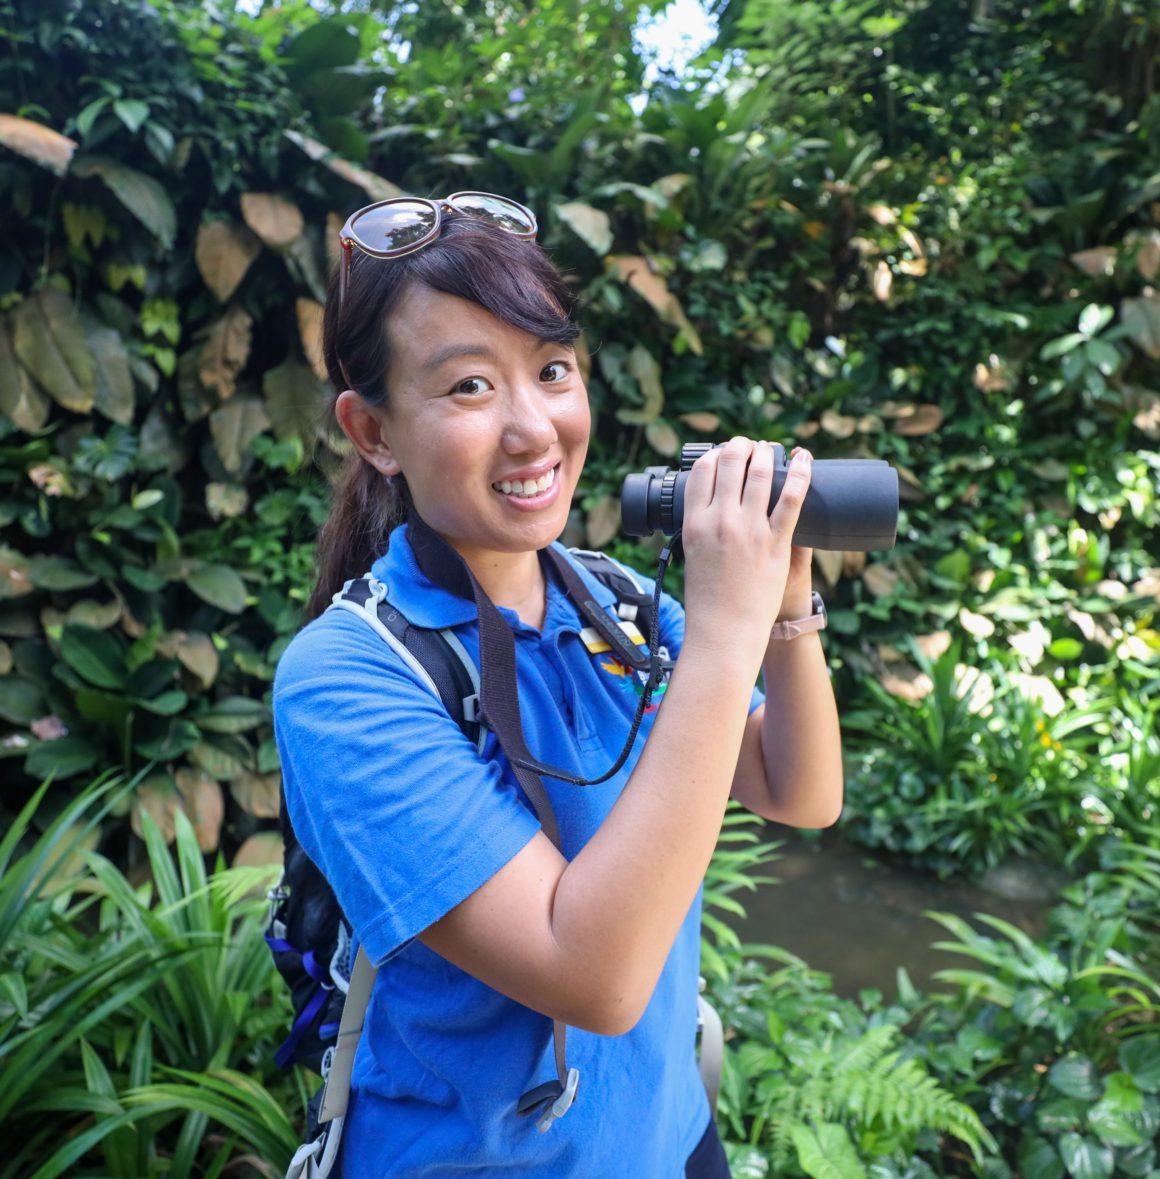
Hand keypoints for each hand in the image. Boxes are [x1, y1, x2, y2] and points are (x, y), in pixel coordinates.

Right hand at [680, 436, 813, 674]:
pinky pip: (792, 499)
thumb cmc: (706, 599)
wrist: (725, 631)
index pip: (703, 470)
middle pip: (731, 463)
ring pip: (761, 474)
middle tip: (749, 447)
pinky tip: (804, 459)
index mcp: (694, 523)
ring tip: (770, 451)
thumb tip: (709, 507)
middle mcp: (721, 521)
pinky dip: (801, 473)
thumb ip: (701, 528)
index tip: (725, 453)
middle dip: (742, 446)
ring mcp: (750, 531)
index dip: (716, 454)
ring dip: (767, 454)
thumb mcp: (691, 555)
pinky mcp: (776, 544)